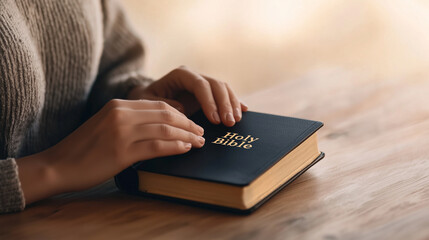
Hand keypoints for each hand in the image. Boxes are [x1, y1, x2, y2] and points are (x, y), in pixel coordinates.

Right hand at [16, 99, 204, 203]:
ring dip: (186, 136)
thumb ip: (130, 120)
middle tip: (201, 133)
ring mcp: (122, 132)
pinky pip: (156, 146)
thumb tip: (160, 123)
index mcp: (118, 105)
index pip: (159, 105)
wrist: (58, 165)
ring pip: (165, 129)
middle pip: (166, 114)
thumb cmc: (84, 148)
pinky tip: (185, 149)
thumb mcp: (106, 124)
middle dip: (188, 124)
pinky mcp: (122, 152)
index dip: (180, 113)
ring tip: (198, 142)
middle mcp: (122, 114)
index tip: (192, 122)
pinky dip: (175, 147)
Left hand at [128, 66, 248, 126]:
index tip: (214, 119)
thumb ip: (162, 105)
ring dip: (232, 105)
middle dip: (225, 104)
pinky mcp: (209, 94)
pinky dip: (235, 103)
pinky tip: (244, 111)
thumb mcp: (146, 102)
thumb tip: (181, 109)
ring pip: (224, 89)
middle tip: (229, 123)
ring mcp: (204, 84)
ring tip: (236, 121)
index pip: (200, 84)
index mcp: (181, 75)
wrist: (148, 99)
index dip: (209, 101)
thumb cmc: (146, 101)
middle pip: (216, 85)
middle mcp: (195, 76)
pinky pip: (226, 95)